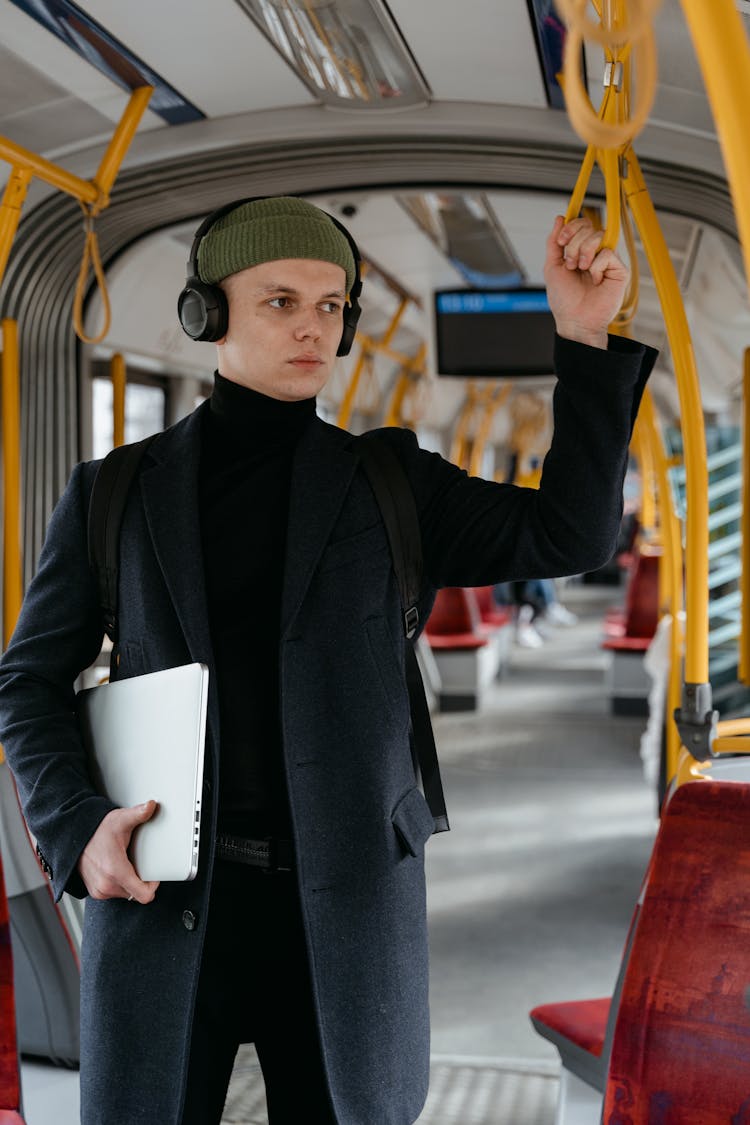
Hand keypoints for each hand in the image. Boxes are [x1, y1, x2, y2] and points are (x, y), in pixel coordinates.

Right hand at [77, 800, 159, 902]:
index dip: (153, 885)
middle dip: (141, 880)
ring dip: (130, 882)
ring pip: (127, 894)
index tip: (153, 874)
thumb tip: (151, 805)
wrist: (74, 837)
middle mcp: (107, 885)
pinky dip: (119, 884)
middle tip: (137, 862)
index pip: (144, 895)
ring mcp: (100, 891)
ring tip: (125, 863)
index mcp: (116, 871)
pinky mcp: (96, 893)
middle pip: (137, 893)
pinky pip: (116, 893)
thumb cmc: (97, 830)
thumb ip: (138, 814)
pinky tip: (116, 868)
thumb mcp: (120, 819)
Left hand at [544, 216, 629, 348]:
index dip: (571, 227)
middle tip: (570, 265)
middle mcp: (595, 253)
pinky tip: (595, 280)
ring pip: (599, 236)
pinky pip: (608, 253)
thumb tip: (559, 218)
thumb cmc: (565, 299)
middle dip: (574, 244)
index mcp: (580, 251)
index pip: (581, 224)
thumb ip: (554, 243)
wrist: (575, 320)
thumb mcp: (552, 267)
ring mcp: (608, 260)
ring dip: (583, 253)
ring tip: (581, 270)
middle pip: (589, 227)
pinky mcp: (619, 269)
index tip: (561, 242)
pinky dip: (596, 266)